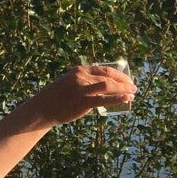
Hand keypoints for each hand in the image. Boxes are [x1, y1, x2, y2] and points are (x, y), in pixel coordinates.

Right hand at [22, 63, 136, 125]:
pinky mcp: (82, 102)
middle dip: (124, 82)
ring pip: (108, 86)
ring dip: (124, 89)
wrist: (43, 108)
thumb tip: (103, 86)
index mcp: (80, 70)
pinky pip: (104, 99)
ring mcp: (82, 89)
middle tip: (134, 87)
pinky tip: (127, 99)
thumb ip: (86, 82)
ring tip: (133, 93)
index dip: (120, 74)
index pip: (105, 70)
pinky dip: (118, 98)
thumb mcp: (71, 82)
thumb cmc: (58, 97)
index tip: (128, 79)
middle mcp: (82, 77)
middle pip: (109, 77)